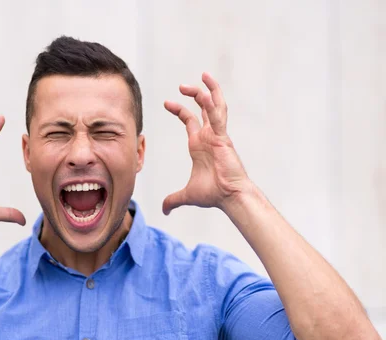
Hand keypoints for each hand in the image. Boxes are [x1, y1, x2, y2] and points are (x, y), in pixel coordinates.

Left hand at [162, 72, 251, 213]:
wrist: (228, 197)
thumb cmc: (213, 194)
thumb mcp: (187, 195)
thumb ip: (173, 199)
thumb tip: (164, 209)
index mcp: (199, 144)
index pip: (190, 120)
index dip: (179, 110)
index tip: (167, 102)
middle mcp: (209, 136)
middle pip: (203, 107)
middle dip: (193, 94)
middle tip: (182, 85)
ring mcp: (217, 134)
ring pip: (214, 106)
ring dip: (207, 90)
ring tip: (201, 76)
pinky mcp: (223, 137)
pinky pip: (219, 114)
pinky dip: (214, 101)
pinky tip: (206, 89)